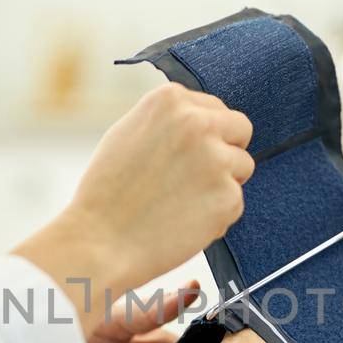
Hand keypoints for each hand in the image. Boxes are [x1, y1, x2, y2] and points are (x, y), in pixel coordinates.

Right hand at [56, 84, 254, 287]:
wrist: (100, 242)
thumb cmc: (108, 192)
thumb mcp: (129, 133)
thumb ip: (168, 121)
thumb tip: (202, 118)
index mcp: (170, 100)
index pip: (215, 107)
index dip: (204, 134)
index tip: (185, 156)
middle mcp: (197, 122)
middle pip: (240, 128)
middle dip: (226, 151)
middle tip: (196, 178)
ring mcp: (216, 160)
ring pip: (242, 166)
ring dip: (222, 184)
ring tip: (181, 202)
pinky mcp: (228, 197)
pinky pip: (235, 202)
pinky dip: (216, 215)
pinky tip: (183, 222)